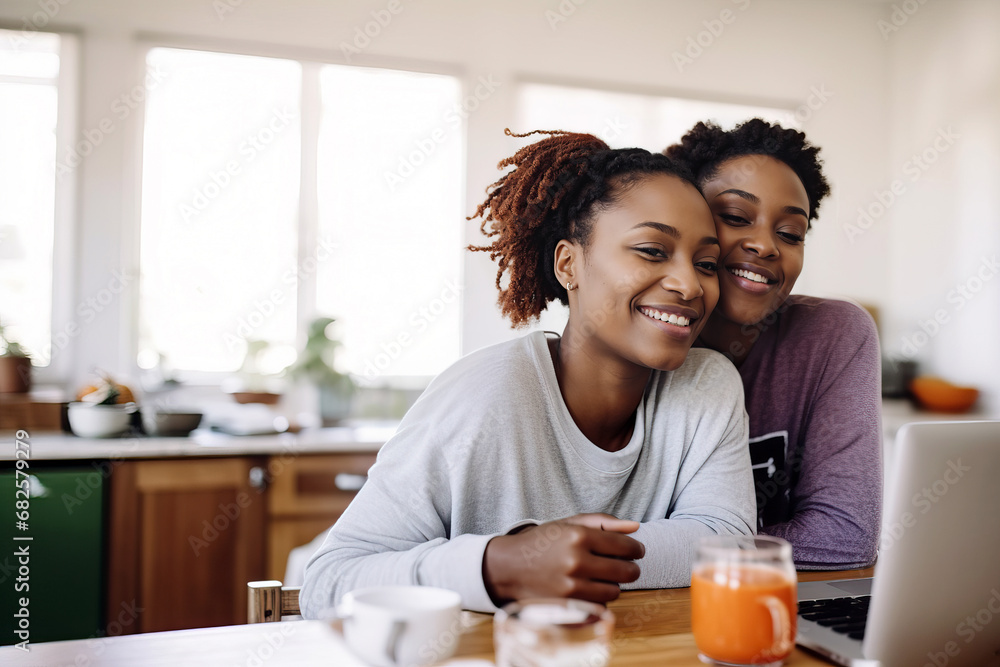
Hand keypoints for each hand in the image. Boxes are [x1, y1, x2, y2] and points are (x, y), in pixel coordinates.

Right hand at [482, 513, 643, 606]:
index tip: (636, 551)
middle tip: (625, 566)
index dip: (636, 549)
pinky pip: (600, 607)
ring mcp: (571, 587)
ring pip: (614, 592)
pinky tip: (587, 589)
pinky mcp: (566, 607)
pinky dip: (598, 599)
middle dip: (630, 569)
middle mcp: (576, 562)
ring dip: (613, 585)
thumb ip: (603, 522)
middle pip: (626, 572)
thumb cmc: (542, 542)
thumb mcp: (568, 523)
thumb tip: (636, 526)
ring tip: (600, 577)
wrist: (508, 567)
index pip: (626, 546)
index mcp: (578, 536)